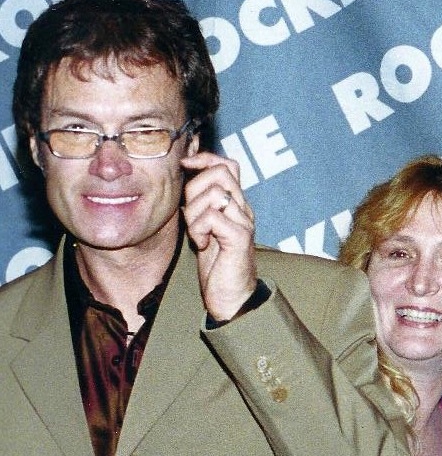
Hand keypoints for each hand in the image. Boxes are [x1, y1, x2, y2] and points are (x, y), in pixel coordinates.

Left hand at [180, 152, 256, 321]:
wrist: (232, 297)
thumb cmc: (216, 265)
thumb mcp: (203, 227)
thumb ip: (198, 204)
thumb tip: (183, 181)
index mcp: (235, 204)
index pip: (227, 164)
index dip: (205, 159)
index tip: (185, 167)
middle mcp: (243, 209)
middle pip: (219, 173)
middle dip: (194, 189)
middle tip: (191, 216)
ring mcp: (244, 222)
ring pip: (214, 194)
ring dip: (195, 214)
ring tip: (198, 235)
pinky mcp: (240, 237)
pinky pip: (212, 216)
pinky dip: (199, 229)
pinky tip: (203, 244)